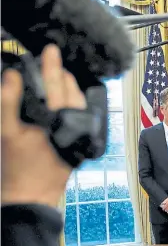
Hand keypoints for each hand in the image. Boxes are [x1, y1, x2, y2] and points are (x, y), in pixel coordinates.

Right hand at [1, 45, 85, 206]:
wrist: (32, 195)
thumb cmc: (17, 166)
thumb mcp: (5, 132)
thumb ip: (8, 102)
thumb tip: (13, 76)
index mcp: (55, 119)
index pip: (56, 84)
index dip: (52, 65)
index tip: (51, 50)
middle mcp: (73, 124)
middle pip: (71, 91)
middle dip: (63, 75)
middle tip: (51, 64)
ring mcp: (80, 133)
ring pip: (79, 103)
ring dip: (70, 88)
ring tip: (57, 79)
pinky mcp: (81, 142)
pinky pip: (81, 116)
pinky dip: (73, 103)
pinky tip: (64, 101)